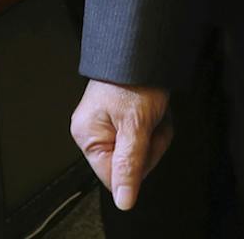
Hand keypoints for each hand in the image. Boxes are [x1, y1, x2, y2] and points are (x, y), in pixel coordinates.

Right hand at [72, 80, 172, 211]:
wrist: (145, 45)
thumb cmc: (135, 77)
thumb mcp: (136, 125)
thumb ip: (129, 164)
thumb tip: (123, 199)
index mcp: (87, 135)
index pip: (113, 177)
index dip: (137, 165)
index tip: (146, 143)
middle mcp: (94, 131)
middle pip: (128, 164)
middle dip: (149, 145)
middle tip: (152, 122)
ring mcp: (108, 123)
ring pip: (139, 150)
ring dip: (155, 133)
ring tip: (155, 112)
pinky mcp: (122, 116)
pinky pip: (142, 135)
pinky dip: (155, 124)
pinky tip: (155, 109)